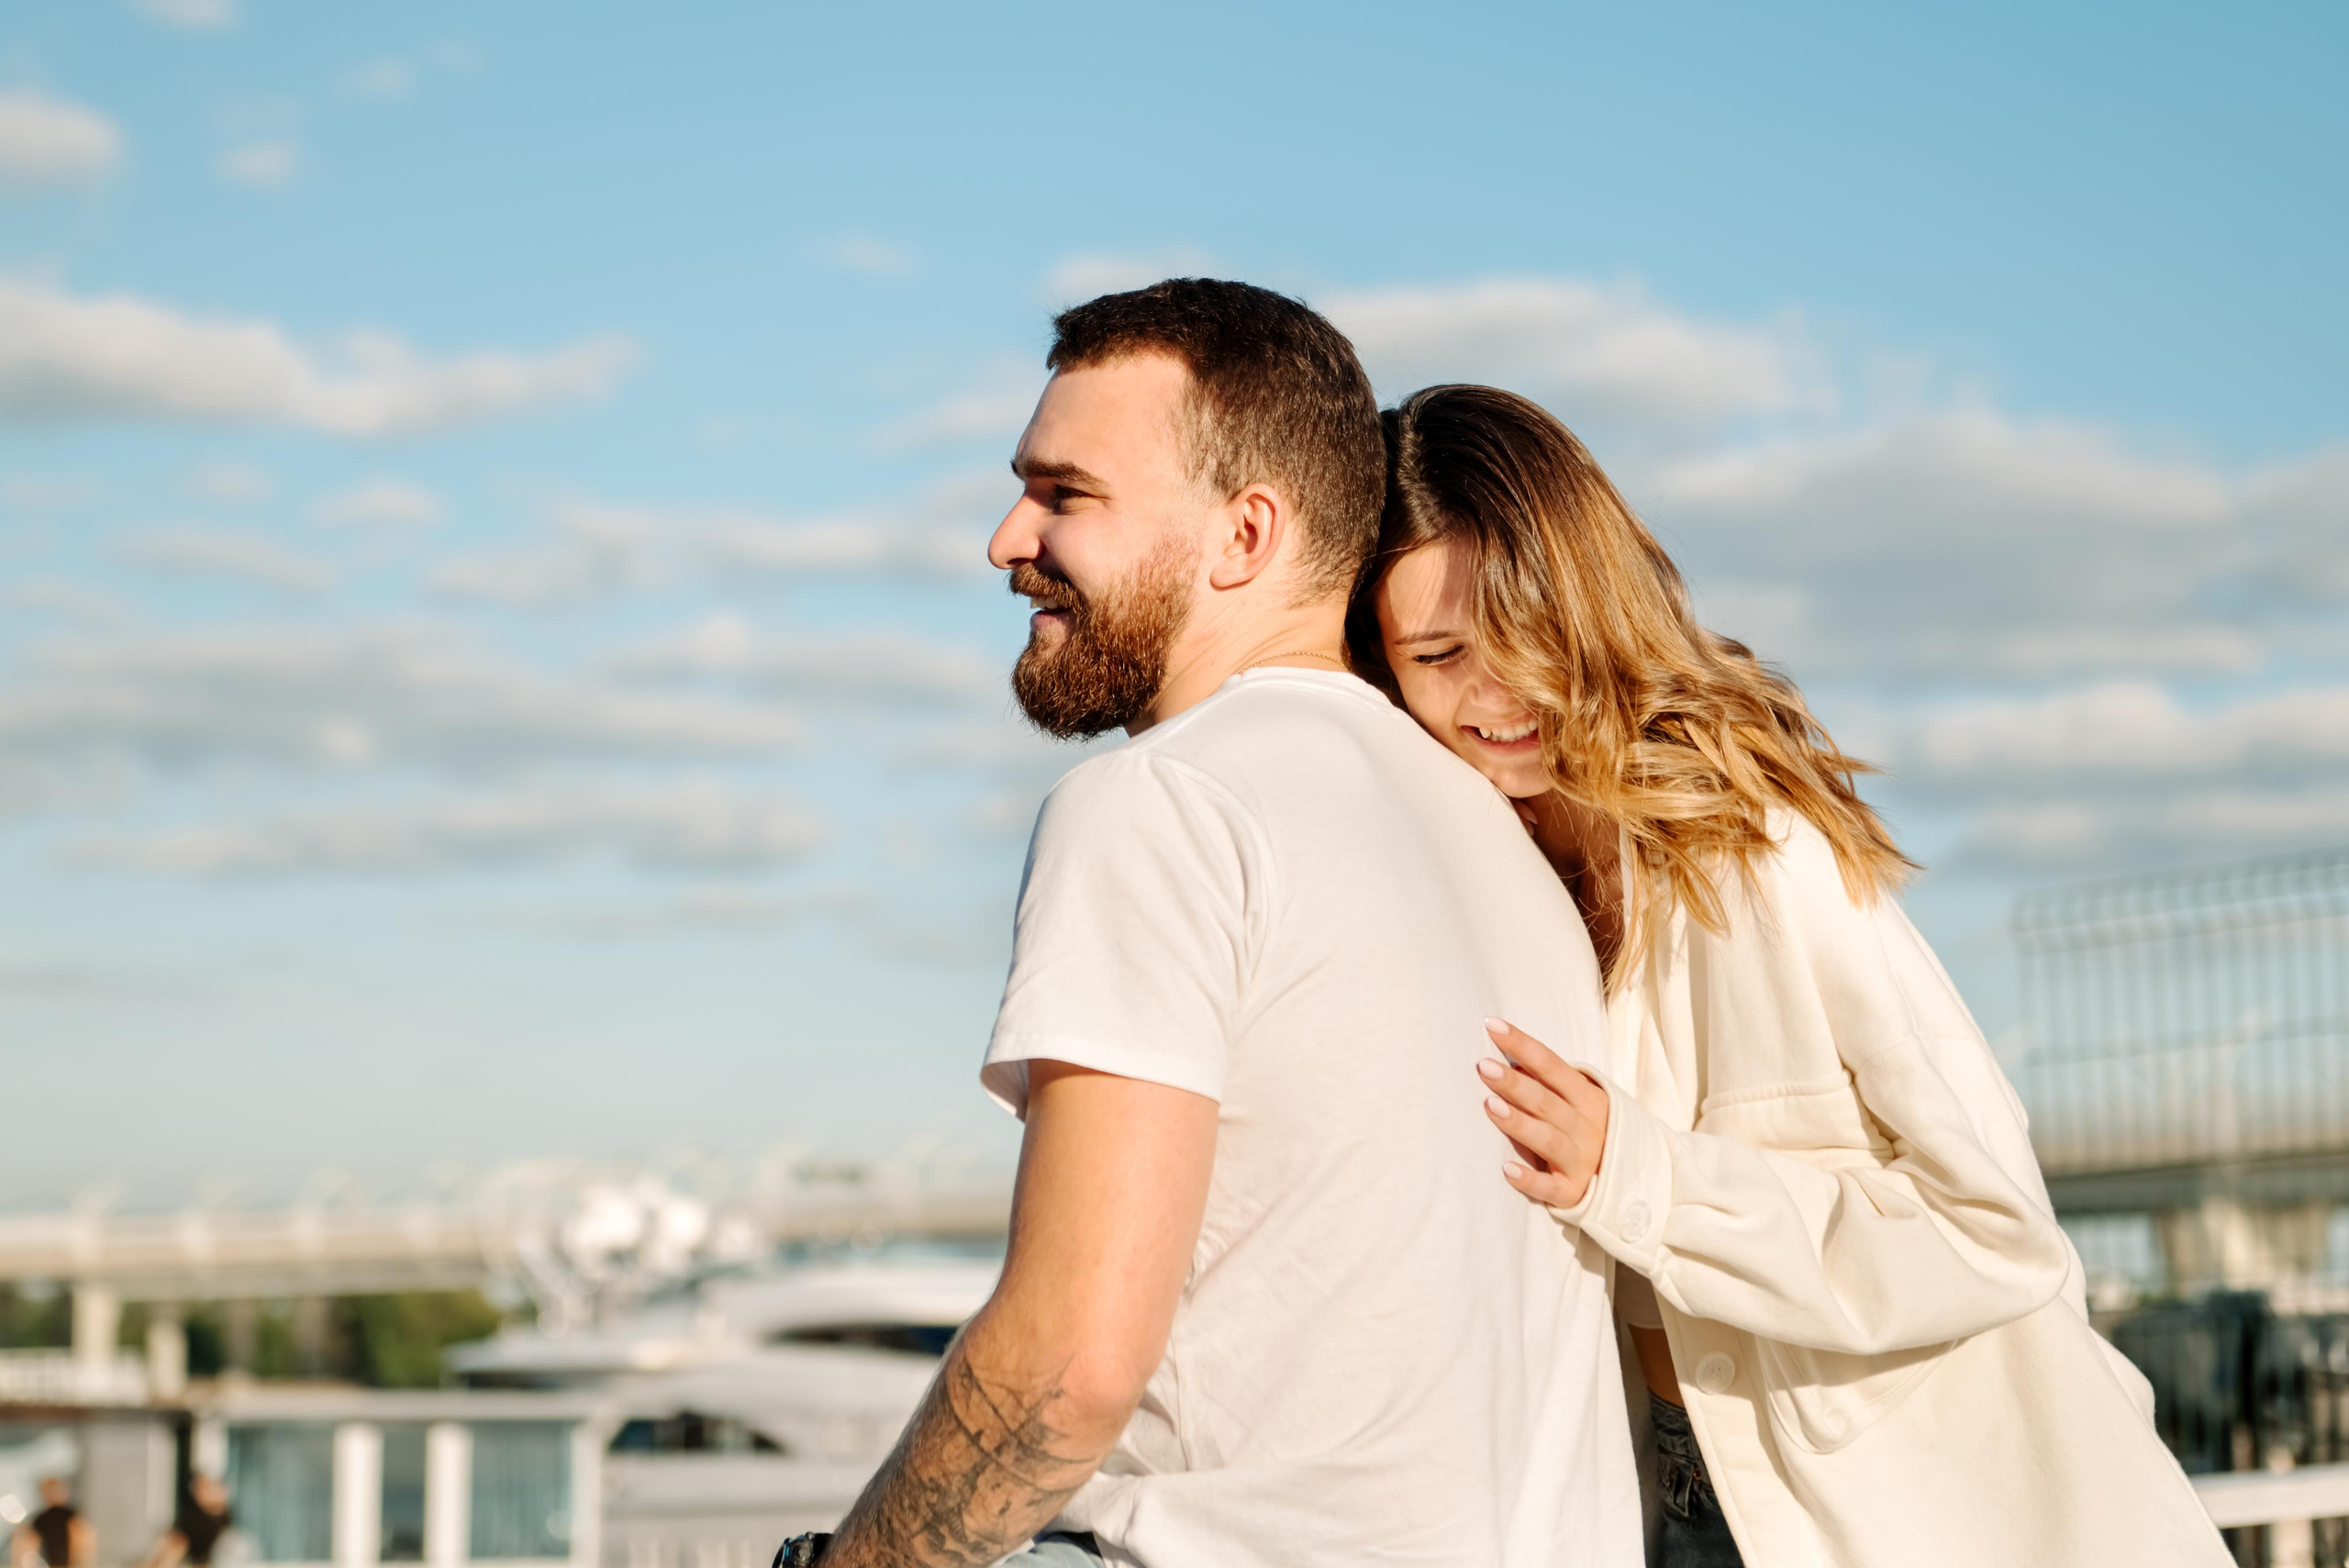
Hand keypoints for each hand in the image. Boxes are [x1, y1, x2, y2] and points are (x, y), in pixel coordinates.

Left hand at [1478, 1017, 1609, 1208]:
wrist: (1632, 1176)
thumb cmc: (1590, 1128)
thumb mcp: (1579, 1100)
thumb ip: (1549, 1082)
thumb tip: (1509, 1059)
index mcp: (1587, 1097)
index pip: (1551, 1065)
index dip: (1522, 1045)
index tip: (1492, 1026)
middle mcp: (1585, 1126)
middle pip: (1545, 1101)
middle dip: (1514, 1083)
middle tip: (1484, 1066)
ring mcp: (1580, 1160)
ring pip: (1547, 1140)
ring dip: (1519, 1123)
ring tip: (1489, 1106)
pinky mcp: (1572, 1192)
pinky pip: (1550, 1188)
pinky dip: (1530, 1180)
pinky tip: (1507, 1170)